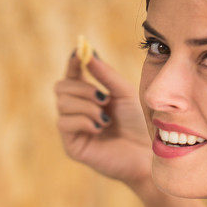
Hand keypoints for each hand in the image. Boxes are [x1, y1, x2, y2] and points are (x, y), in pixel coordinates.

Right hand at [54, 51, 151, 187]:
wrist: (145, 153)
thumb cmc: (138, 124)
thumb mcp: (124, 93)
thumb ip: (105, 75)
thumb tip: (87, 52)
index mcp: (88, 97)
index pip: (72, 75)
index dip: (74, 63)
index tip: (79, 52)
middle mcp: (77, 112)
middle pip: (60, 88)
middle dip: (82, 89)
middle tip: (104, 98)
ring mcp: (73, 129)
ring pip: (62, 104)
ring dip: (86, 107)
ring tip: (106, 119)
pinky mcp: (72, 146)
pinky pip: (64, 123)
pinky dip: (83, 121)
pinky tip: (100, 128)